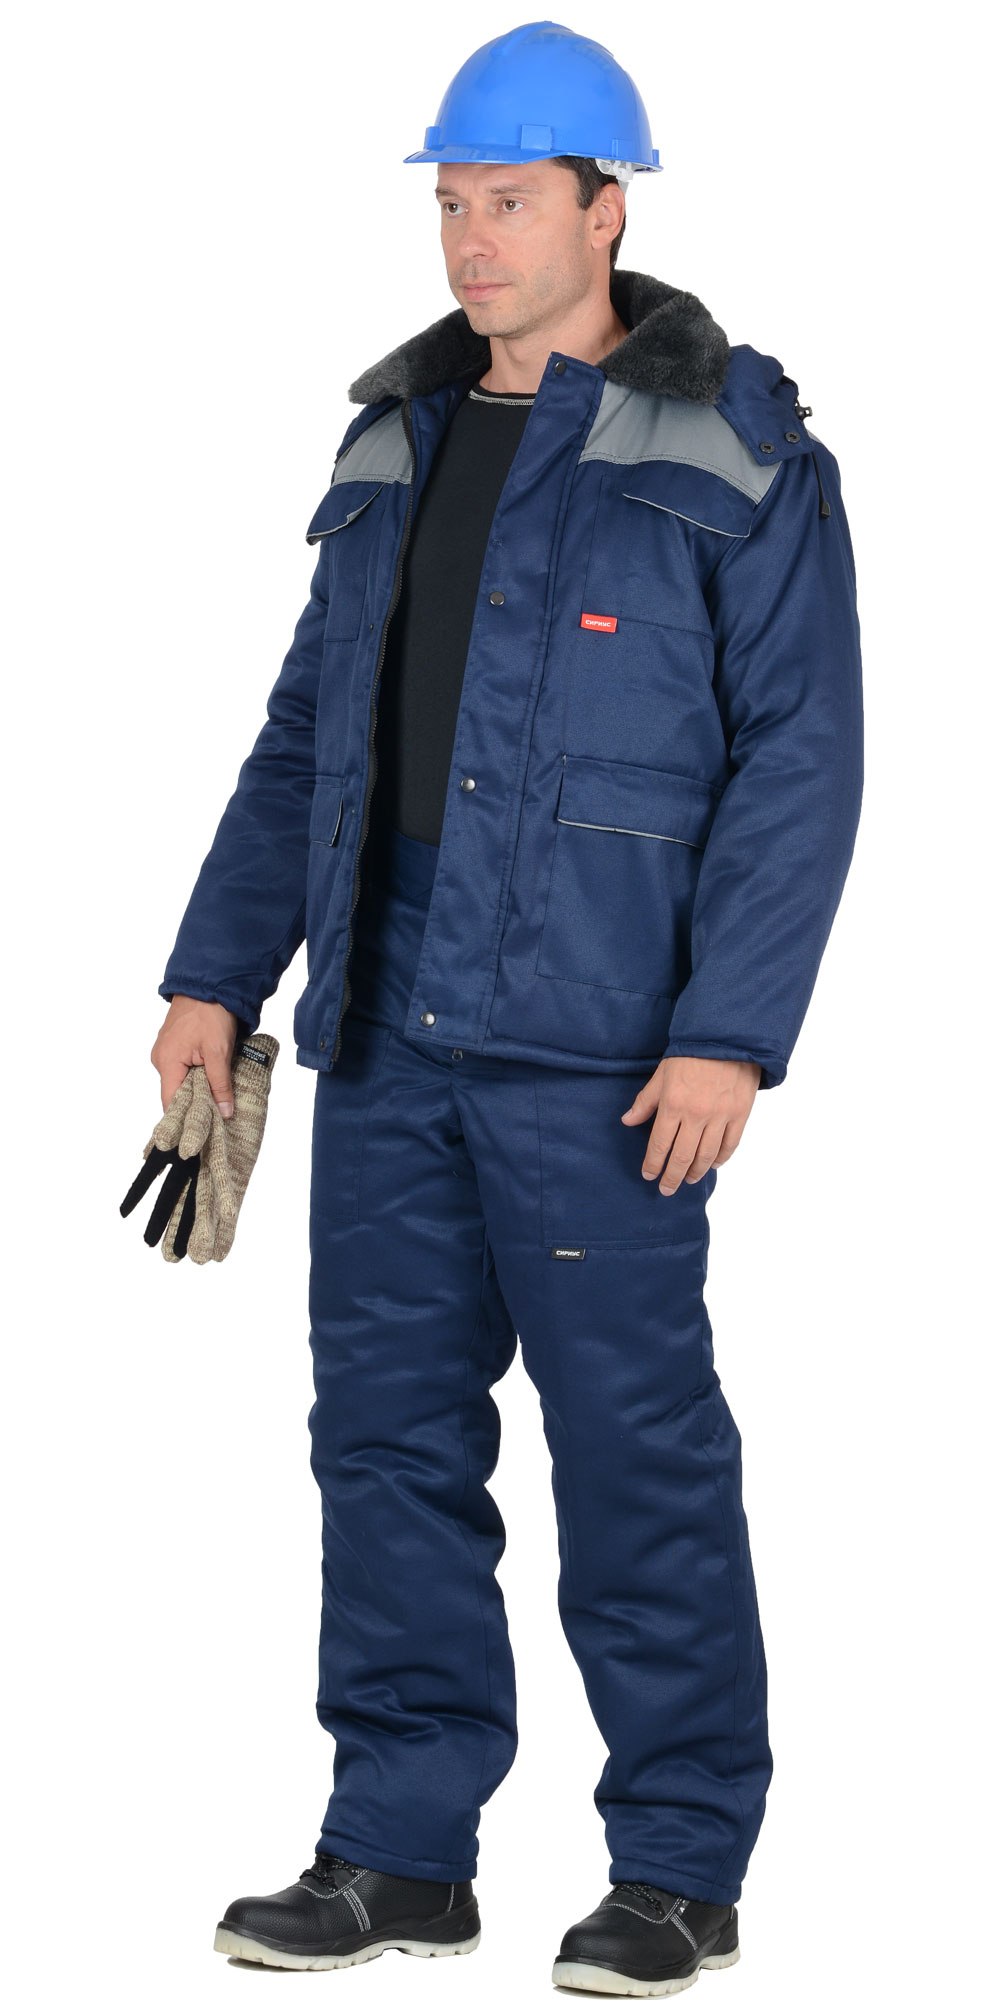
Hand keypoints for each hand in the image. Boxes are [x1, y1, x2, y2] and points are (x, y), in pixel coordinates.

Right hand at [151, 995, 238, 1117]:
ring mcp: (166, 1051)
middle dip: (195, 1106)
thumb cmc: (211, 1013)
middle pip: (175, 1094)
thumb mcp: (219, 1052)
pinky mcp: (174, 1045)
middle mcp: (161, 1059)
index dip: (185, 1119)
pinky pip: (182, 1069)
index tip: (202, 1132)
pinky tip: (212, 1081)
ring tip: (217, 1102)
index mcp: (167, 1062)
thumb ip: (220, 1084)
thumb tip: (224, 1112)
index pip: (170, 1103)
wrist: (209, 984)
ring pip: (181, 1081)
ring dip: (198, 1090)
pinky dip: (196, 1077)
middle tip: (216, 1119)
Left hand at [621, 1055, 760, 1193]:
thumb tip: (627, 1121)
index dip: (653, 1164)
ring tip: (687, 1179)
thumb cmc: (691, 1054)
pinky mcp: (740, 1114)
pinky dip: (721, 1159)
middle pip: (682, 1157)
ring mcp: (720, 1116)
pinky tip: (713, 1165)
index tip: (648, 1175)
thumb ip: (645, 1101)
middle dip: (672, 1177)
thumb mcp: (661, 1075)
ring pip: (706, 1156)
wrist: (727, 1038)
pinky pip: (730, 1145)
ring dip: (695, 1172)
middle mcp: (697, 1114)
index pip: (659, 1145)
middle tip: (666, 1189)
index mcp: (673, 1104)